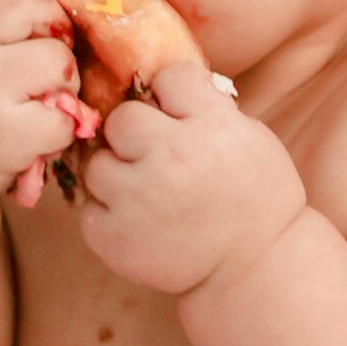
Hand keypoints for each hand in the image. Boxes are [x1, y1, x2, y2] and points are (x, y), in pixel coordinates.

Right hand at [0, 0, 88, 204]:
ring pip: (59, 62)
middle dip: (51, 38)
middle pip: (40, 13)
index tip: (29, 33)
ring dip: (61, 84)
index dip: (35, 5)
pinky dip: (59, 129)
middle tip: (36, 68)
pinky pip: (64, 117)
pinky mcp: (6, 138)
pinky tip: (32, 136)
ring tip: (35, 101)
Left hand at [76, 59, 307, 295]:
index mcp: (211, 125)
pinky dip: (109, 216)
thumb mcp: (249, 138)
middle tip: (153, 157)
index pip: (169, 77)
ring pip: (97, 164)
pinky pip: (90, 209)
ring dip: (116, 176)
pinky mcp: (115, 236)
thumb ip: (206, 108)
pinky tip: (138, 223)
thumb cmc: (256, 199)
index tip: (178, 115)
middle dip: (135, 135)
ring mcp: (139, 198)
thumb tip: (161, 83)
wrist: (255, 268)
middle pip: (122, 118)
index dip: (172, 95)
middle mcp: (172, 155)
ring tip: (145, 194)